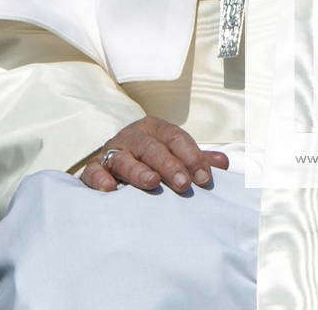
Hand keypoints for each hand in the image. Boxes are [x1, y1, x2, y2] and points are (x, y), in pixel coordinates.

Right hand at [80, 116, 228, 192]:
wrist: (111, 162)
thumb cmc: (150, 159)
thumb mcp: (173, 155)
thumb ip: (196, 159)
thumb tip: (224, 163)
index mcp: (154, 128)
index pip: (176, 137)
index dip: (192, 156)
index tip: (204, 179)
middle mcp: (132, 136)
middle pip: (152, 147)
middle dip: (169, 165)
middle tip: (183, 184)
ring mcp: (111, 150)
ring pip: (124, 158)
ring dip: (138, 170)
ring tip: (152, 182)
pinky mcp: (94, 168)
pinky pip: (94, 172)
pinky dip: (100, 179)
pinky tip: (110, 190)